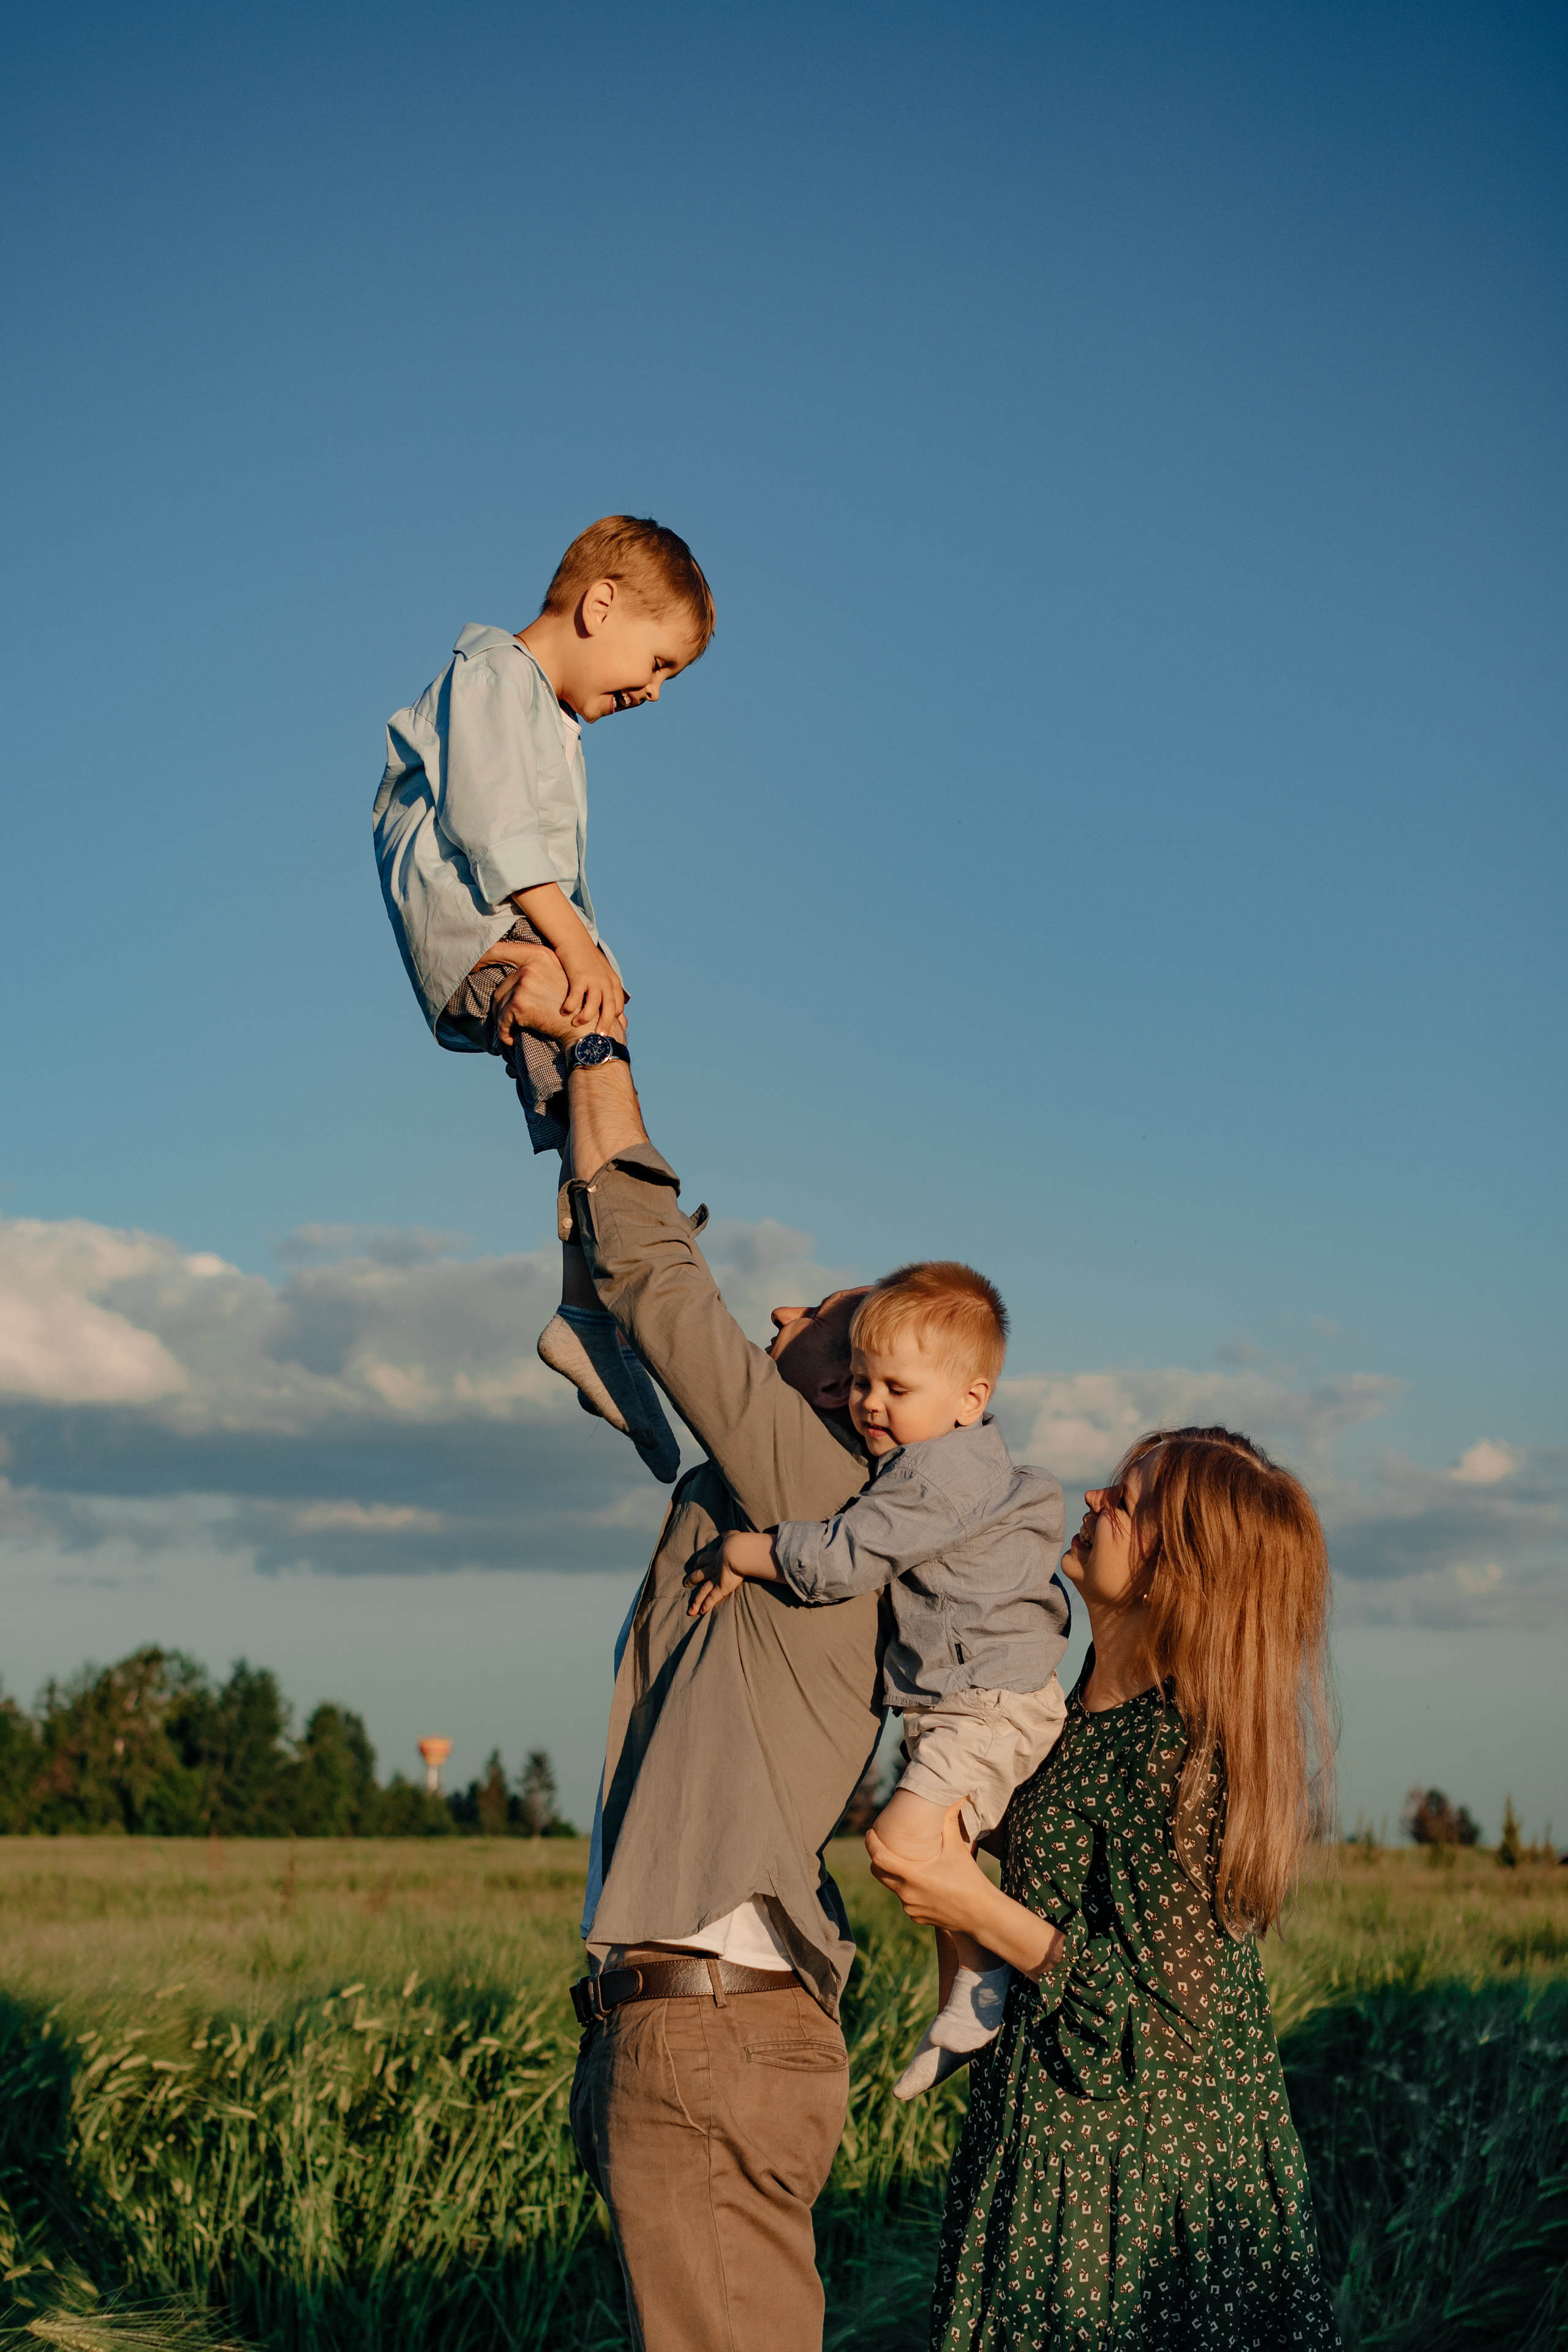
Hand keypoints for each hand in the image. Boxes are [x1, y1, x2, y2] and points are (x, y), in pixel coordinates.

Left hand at [472, 944, 572, 1046]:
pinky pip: (502, 1020)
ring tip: (514, 1031)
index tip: (472, 966)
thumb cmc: (572, 1007)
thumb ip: (534, 970)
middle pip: (502, 985)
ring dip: (505, 1021)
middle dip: (504, 1006)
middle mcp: (530, 965)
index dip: (482, 957)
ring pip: (500, 1003)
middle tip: (511, 1021)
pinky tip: (513, 1039)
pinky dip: (505, 1033)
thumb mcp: (557, 977)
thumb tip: (506, 974)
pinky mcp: (519, 1003)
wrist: (584, 1028)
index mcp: (539, 954)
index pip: (500, 950)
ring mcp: (524, 983)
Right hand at [557, 941, 627, 1033]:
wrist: (574, 939)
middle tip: (599, 1037)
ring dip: (585, 1018)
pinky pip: (576, 997)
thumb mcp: (600, 972)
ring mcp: (593, 979)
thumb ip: (604, 987)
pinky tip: (564, 1012)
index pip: (618, 1006)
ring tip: (576, 1024)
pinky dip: (570, 1006)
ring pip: (594, 1005)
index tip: (605, 1029)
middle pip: (610, 1009)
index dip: (613, 1019)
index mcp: (613, 982)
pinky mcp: (579, 976)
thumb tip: (603, 1005)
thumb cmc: (585, 958)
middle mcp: (606, 981)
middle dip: (605, 1025)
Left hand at [684, 1538, 743, 1617]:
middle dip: (692, 1579)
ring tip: (690, 1609)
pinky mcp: (720, 1588)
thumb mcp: (733, 1536)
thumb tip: (725, 1533)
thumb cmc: (738, 1543)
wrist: (738, 1551)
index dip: (700, 1561)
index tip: (697, 1564)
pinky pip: (711, 1598)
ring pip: (702, 1591)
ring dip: (696, 1600)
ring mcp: (716, 1579)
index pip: (705, 1559)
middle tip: (686, 1583)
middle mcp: (714, 1568)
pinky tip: (701, 1612)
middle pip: (699, 1574)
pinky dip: (706, 1605)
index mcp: (717, 1556)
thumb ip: (729, 1535)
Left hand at [865, 1803, 988, 1933]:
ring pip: (892, 1886)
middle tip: (884, 1844)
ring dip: (894, 1873)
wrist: (982, 1914)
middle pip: (878, 1873)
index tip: (870, 1832)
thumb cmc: (970, 1880)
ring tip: (905, 1860)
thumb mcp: (957, 1848)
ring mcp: (910, 1908)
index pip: (879, 1858)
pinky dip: (907, 1888)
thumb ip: (948, 1822)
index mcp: (913, 1876)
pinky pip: (904, 1900)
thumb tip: (951, 1797)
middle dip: (878, 1857)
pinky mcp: (916, 1917)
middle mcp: (907, 1894)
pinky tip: (920, 1881)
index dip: (870, 1843)